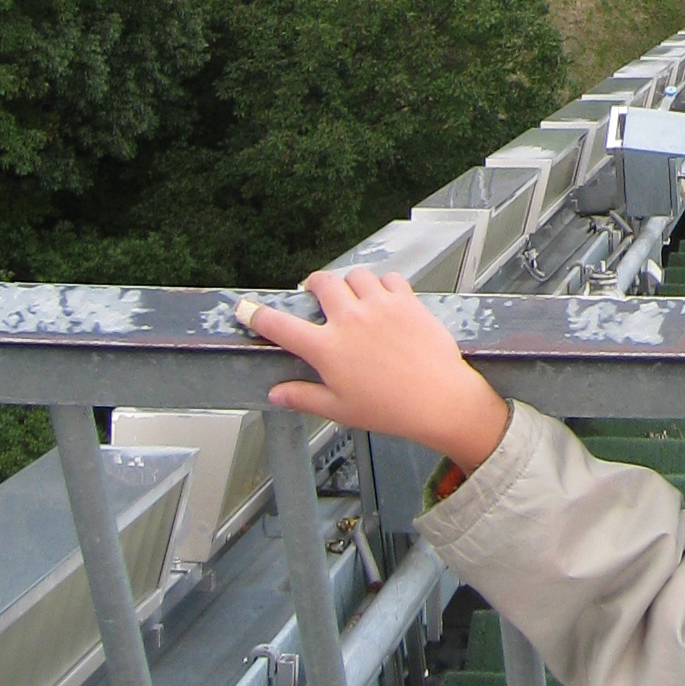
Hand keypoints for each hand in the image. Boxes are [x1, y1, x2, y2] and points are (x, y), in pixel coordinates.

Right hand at [244, 268, 512, 473]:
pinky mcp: (406, 300)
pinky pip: (388, 278)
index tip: (247, 310)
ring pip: (355, 276)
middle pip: (321, 283)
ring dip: (349, 284)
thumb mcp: (339, 409)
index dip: (258, 316)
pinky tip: (383, 300)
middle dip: (313, 285)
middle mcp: (350, 320)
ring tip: (351, 298)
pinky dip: (381, 285)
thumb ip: (303, 396)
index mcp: (327, 349)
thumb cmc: (390, 409)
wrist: (438, 399)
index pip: (281, 326)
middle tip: (314, 295)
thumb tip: (276, 393)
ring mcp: (379, 306)